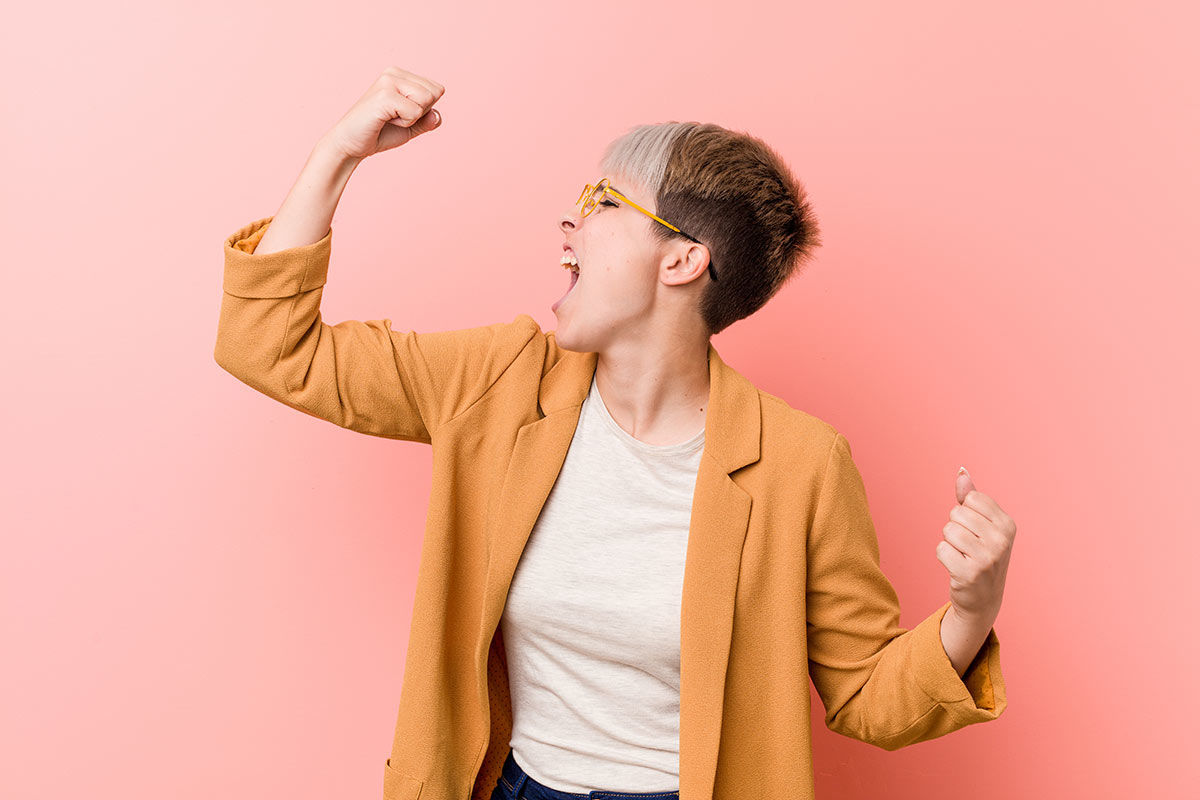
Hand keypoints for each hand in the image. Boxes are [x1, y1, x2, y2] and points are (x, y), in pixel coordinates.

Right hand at [324, 67, 444, 160]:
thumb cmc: (379, 133)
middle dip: (420, 112)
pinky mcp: (384, 94)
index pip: (437, 89)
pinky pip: (415, 112)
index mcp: (401, 75)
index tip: (401, 114)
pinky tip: (384, 120)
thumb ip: (427, 120)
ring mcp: (388, 81)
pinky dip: (404, 123)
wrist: (351, 144)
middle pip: (435, 93)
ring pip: (427, 100)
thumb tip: (437, 115)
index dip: (424, 109)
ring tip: (389, 118)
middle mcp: (394, 72)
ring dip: (411, 118)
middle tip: (394, 118)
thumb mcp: (411, 126)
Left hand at [935, 466, 1015, 624]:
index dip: (966, 513)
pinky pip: (941, 549)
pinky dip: (943, 557)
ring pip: (948, 530)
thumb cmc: (980, 555)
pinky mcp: (969, 573)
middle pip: (957, 513)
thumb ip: (970, 497)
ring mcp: (987, 558)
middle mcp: (1002, 540)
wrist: (983, 599)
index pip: (971, 498)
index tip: (976, 531)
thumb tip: (961, 471)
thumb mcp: (982, 525)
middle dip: (955, 528)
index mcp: (1008, 524)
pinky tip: (957, 568)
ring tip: (963, 556)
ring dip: (949, 543)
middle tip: (968, 547)